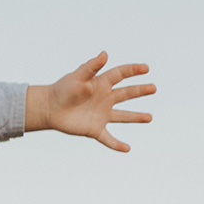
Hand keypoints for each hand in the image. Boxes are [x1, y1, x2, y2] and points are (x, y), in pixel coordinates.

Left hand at [27, 54, 154, 151]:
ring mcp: (101, 114)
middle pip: (126, 93)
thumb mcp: (77, 76)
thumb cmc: (62, 89)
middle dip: (140, 91)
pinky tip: (127, 149)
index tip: (146, 68)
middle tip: (154, 88)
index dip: (133, 70)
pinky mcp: (94, 129)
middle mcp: (104, 98)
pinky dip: (117, 144)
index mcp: (101, 84)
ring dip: (136, 117)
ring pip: (122, 116)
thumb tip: (105, 54)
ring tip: (150, 118)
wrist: (49, 108)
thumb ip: (91, 66)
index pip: (121, 75)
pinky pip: (108, 138)